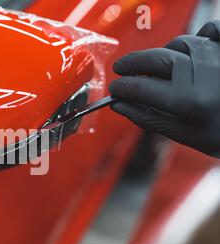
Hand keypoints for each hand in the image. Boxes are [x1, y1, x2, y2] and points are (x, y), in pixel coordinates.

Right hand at [109, 20, 219, 157]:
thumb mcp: (184, 134)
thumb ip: (148, 118)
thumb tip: (119, 105)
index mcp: (187, 102)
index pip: (140, 88)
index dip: (121, 88)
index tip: (113, 90)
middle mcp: (203, 75)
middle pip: (155, 59)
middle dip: (131, 63)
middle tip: (120, 69)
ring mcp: (218, 57)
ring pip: (179, 44)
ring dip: (161, 53)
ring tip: (155, 67)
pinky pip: (210, 29)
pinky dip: (198, 36)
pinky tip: (191, 51)